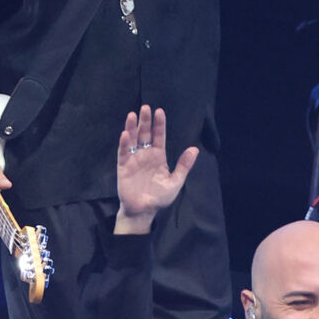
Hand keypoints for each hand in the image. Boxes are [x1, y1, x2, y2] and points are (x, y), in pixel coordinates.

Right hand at [116, 105, 197, 232]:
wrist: (144, 210)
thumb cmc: (159, 197)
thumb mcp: (175, 181)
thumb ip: (183, 165)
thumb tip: (195, 149)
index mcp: (158, 156)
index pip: (159, 136)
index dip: (159, 124)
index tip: (159, 111)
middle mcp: (145, 154)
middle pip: (144, 134)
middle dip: (145, 121)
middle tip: (145, 108)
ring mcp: (134, 159)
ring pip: (132, 140)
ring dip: (132, 127)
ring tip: (133, 115)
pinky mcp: (123, 167)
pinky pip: (123, 153)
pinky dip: (123, 144)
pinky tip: (125, 134)